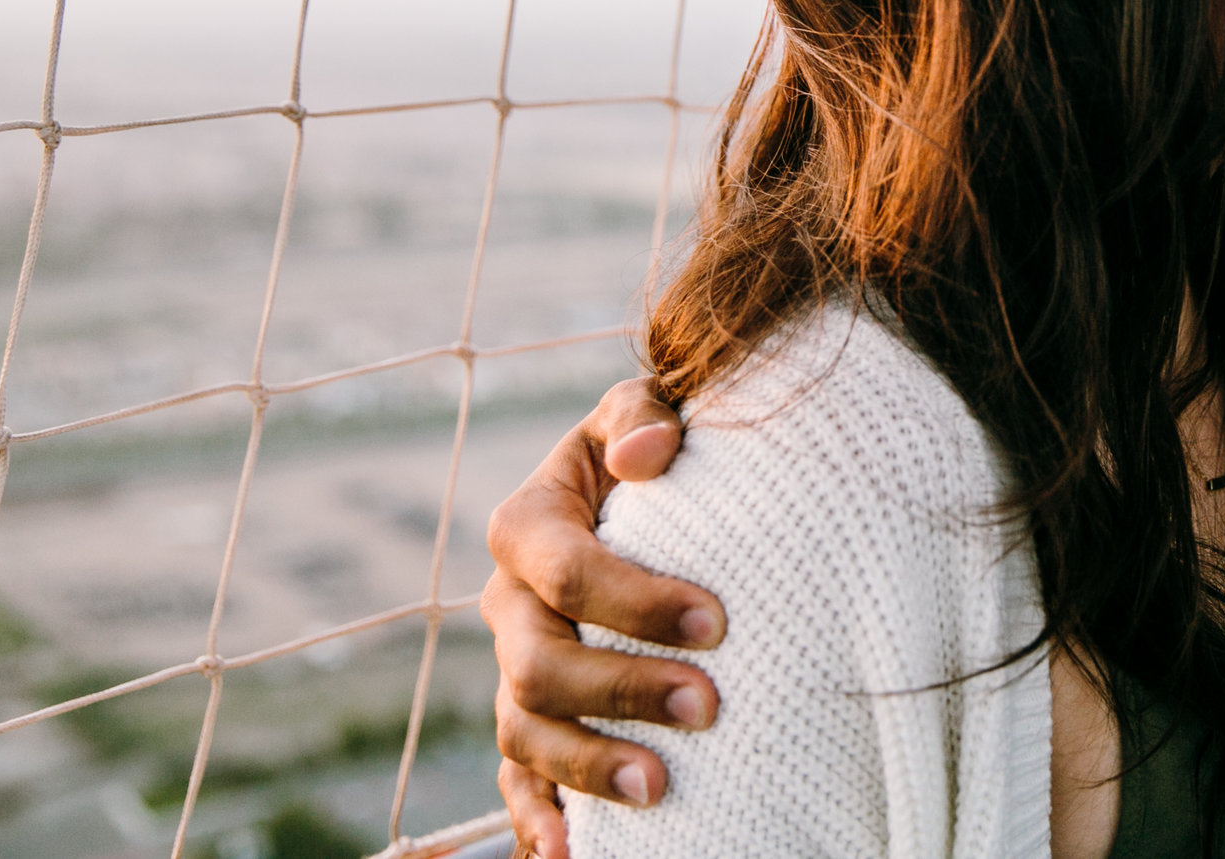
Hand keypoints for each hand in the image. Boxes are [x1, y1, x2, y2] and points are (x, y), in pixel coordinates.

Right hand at [484, 378, 723, 858]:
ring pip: (523, 729)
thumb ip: (643, 416)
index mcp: (528, 524)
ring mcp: (516, 666)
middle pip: (539, 663)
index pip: (566, 570)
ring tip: (660, 788)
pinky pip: (518, 778)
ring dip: (586, 764)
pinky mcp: (533, 717)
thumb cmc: (657, 449)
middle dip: (621, 690)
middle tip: (708, 707)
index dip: (634, 601)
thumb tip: (647, 453)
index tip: (715, 622)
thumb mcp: (646, 411)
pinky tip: (572, 854)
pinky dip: (536, 819)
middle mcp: (509, 602)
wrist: (655, 492)